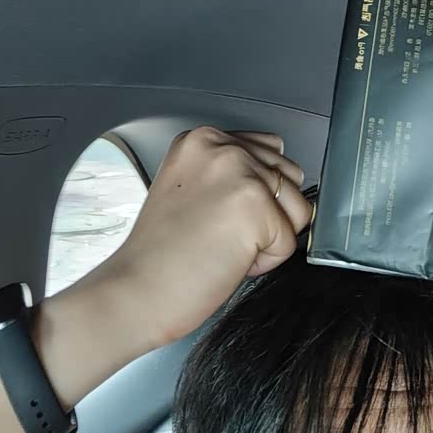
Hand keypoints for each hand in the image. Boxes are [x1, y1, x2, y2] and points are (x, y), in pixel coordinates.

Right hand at [92, 126, 308, 354]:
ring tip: (222, 245)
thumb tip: (280, 176)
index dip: (257, 193)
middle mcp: (222, 147)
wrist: (135, 292)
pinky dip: (266, 261)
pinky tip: (226, 259)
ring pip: (296, 208)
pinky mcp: (255, 206)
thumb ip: (232, 171)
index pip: (271, 151)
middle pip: (289, 178)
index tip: (221, 214)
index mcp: (202, 139)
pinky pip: (289, 241)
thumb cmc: (160, 255)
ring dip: (269, 237)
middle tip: (218, 233)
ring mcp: (240, 172)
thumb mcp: (192, 187)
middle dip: (267, 213)